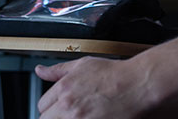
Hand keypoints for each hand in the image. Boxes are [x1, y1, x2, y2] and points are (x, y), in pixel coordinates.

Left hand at [35, 57, 152, 118]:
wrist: (136, 85)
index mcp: (63, 89)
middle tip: (69, 112)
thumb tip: (40, 70)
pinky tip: (88, 117)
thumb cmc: (113, 74)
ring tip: (78, 114)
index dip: (49, 106)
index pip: (42, 105)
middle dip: (53, 116)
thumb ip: (57, 70)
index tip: (58, 106)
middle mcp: (68, 107)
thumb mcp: (82, 64)